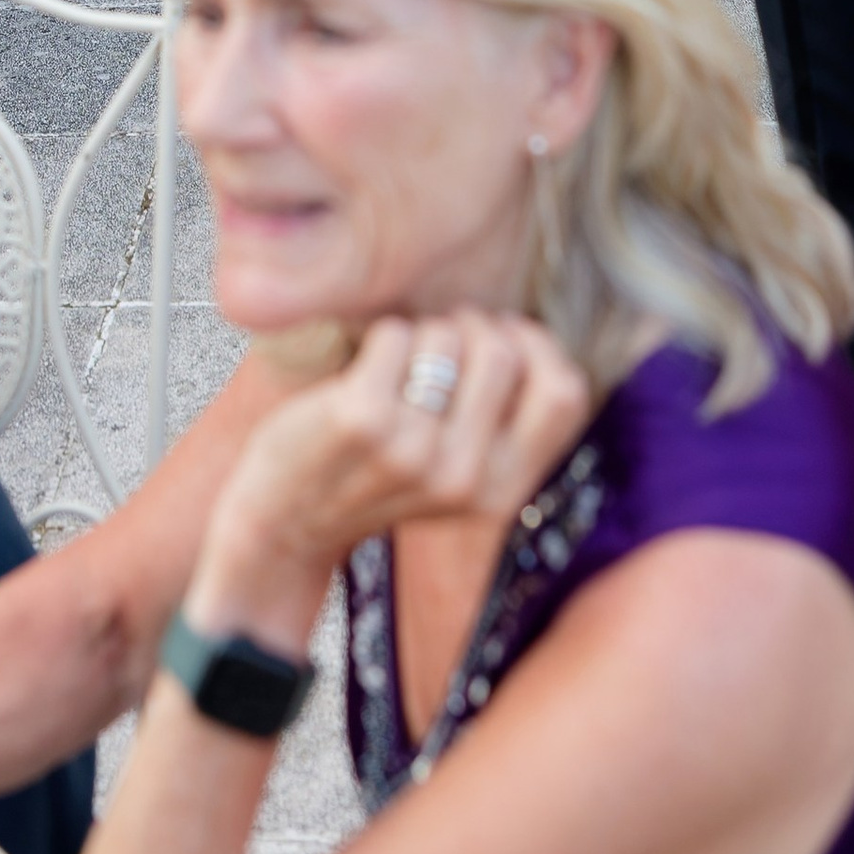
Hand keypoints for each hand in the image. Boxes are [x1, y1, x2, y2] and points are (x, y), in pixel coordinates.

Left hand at [187, 312, 592, 652]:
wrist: (287, 524)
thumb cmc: (376, 476)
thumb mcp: (459, 471)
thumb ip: (502, 422)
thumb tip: (530, 335)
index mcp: (504, 490)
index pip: (566, 392)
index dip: (536, 347)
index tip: (498, 344)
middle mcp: (467, 475)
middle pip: (505, 349)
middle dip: (469, 329)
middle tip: (434, 350)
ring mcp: (414, 449)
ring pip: (448, 335)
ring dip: (420, 334)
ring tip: (395, 371)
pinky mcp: (363, 419)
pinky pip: (396, 334)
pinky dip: (380, 337)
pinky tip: (362, 374)